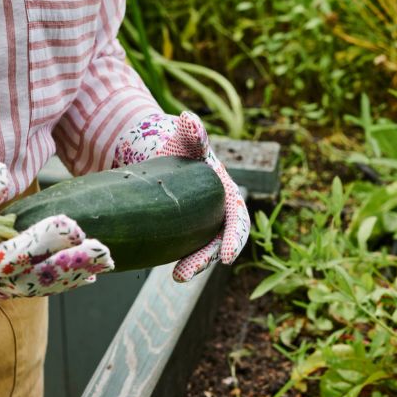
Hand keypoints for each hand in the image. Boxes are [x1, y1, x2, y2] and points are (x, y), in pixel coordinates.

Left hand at [113, 112, 249, 281]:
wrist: (159, 151)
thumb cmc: (177, 145)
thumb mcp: (186, 140)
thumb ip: (193, 135)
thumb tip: (190, 120)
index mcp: (227, 195)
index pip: (237, 222)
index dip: (234, 240)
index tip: (226, 257)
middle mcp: (218, 213)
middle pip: (218, 242)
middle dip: (205, 260)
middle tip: (184, 274)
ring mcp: (200, 224)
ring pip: (202, 249)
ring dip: (193, 264)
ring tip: (177, 276)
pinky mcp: (183, 230)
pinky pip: (185, 247)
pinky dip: (179, 258)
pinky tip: (164, 267)